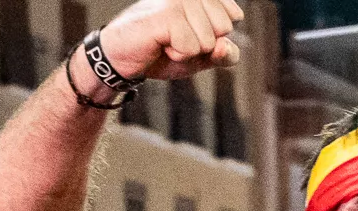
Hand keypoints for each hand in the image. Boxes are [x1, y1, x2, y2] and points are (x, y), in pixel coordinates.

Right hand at [88, 0, 242, 83]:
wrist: (124, 58)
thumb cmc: (162, 51)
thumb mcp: (201, 57)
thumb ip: (224, 54)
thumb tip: (225, 45)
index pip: (233, 16)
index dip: (216, 37)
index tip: (191, 34)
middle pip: (224, 28)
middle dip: (203, 45)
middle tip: (177, 40)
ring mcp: (178, 0)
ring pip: (209, 40)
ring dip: (188, 51)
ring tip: (167, 41)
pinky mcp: (166, 14)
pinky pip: (191, 47)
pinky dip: (177, 54)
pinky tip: (160, 44)